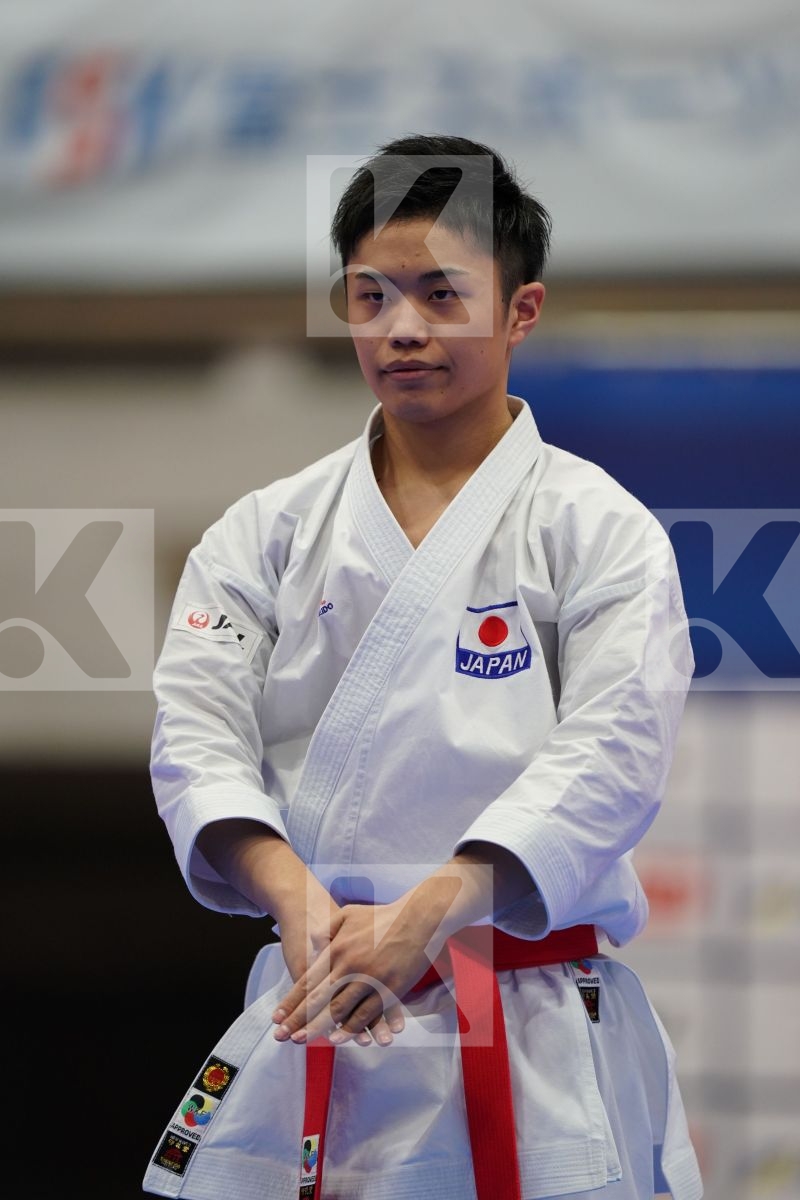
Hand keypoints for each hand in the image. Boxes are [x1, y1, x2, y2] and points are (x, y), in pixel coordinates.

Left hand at [271, 898, 438, 1047]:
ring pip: (340, 1011)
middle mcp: (349, 967)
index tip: (277, 1016)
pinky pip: (366, 1014)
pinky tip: (338, 1039)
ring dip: (319, 1028)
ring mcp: (369, 980)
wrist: (418, 919)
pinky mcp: (389, 990)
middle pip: (319, 1000)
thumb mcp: (349, 914)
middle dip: (299, 1020)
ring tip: (303, 1041)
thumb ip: (327, 929)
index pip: (308, 981)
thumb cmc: (383, 916)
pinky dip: (351, 1029)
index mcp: (338, 950)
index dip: (292, 1001)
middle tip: (282, 1036)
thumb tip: (311, 941)